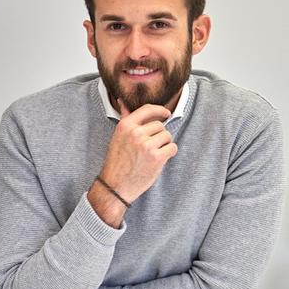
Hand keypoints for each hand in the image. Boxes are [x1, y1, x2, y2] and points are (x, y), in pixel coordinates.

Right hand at [90, 101, 177, 225]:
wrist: (115, 186)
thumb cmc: (117, 162)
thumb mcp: (118, 137)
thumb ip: (125, 119)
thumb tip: (123, 102)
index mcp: (125, 126)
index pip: (147, 109)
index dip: (160, 110)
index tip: (166, 113)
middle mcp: (136, 133)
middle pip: (160, 126)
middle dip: (159, 135)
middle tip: (151, 147)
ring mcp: (147, 145)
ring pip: (167, 136)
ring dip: (164, 144)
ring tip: (153, 154)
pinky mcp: (157, 157)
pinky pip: (172, 148)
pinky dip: (169, 153)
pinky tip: (160, 159)